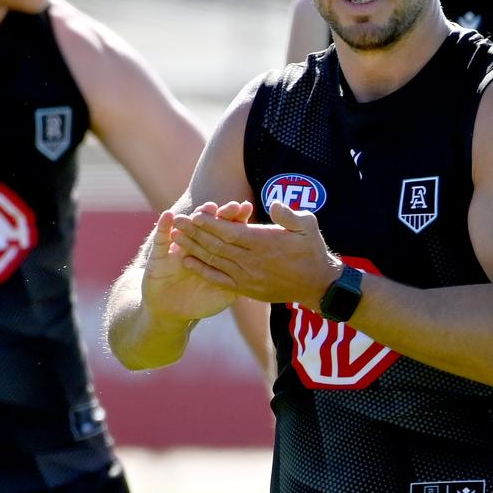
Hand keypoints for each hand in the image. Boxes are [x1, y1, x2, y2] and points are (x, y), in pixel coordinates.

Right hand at [141, 201, 251, 323]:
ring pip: (188, 229)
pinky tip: (168, 216)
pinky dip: (163, 227)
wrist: (170, 312)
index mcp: (215, 253)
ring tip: (208, 208)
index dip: (236, 220)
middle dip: (222, 215)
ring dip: (197, 218)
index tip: (246, 208)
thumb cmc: (200, 301)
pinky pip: (160, 240)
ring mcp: (177, 248)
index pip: (227, 232)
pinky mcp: (158, 256)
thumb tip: (263, 278)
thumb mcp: (223, 295)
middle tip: (233, 206)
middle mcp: (197, 245)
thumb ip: (240, 284)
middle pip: (211, 226)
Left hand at [170, 201, 340, 307]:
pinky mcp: (246, 288)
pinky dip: (202, 270)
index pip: (231, 232)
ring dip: (193, 249)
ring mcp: (247, 276)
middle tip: (177, 222)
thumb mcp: (308, 226)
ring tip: (175, 238)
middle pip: (217, 245)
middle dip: (195, 233)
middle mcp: (252, 260)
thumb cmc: (312, 251)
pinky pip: (219, 278)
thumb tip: (273, 204)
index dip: (211, 223)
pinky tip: (187, 261)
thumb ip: (289, 214)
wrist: (316, 285)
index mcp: (264, 243)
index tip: (195, 214)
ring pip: (214, 260)